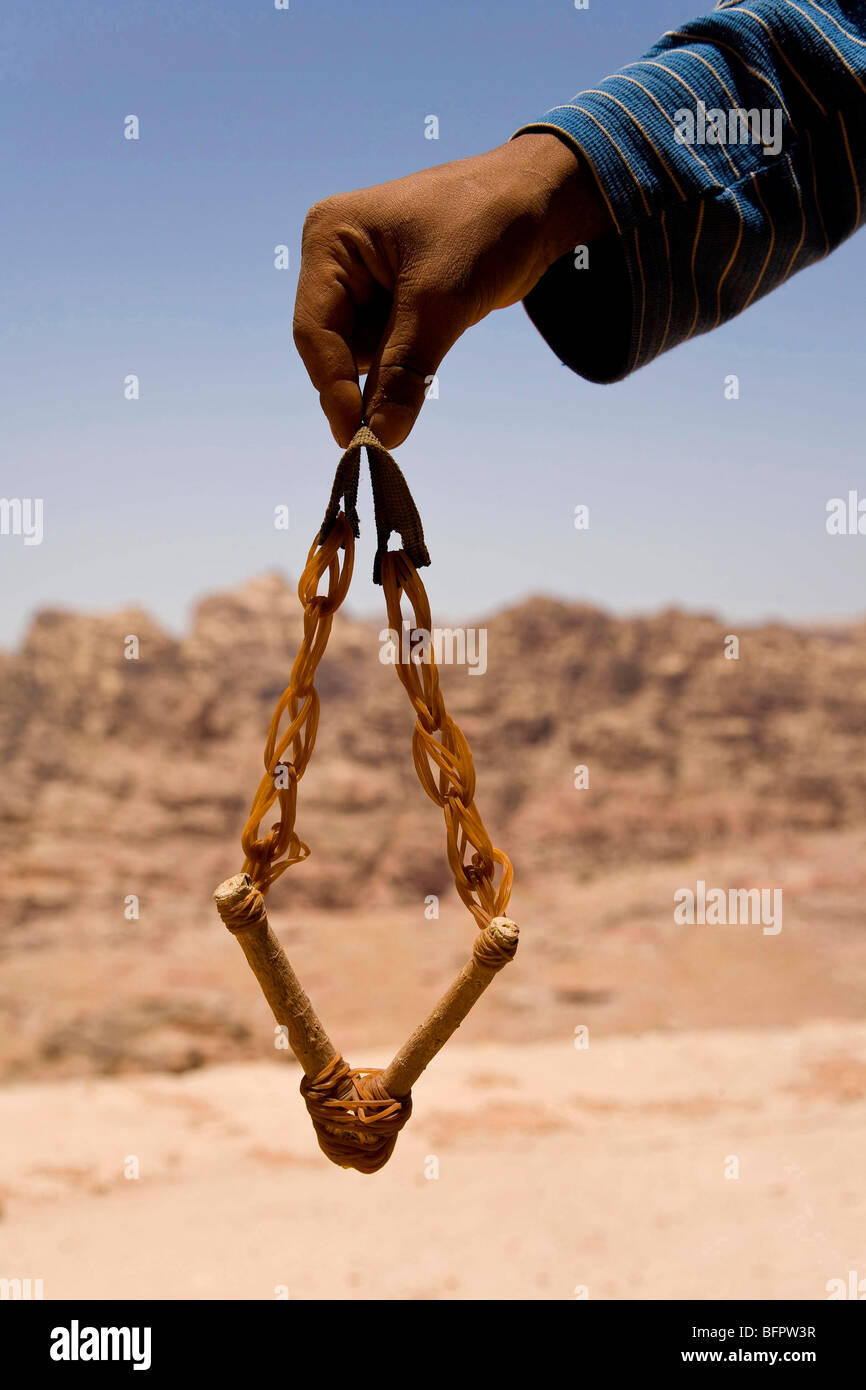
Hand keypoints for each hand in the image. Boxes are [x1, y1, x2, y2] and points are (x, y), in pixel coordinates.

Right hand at [293, 133, 610, 447]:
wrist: (540, 202)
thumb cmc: (486, 225)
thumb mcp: (440, 300)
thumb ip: (405, 371)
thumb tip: (381, 437)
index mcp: (330, 239)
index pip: (315, 330)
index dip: (334, 387)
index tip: (356, 437)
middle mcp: (337, 258)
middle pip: (334, 345)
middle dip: (366, 378)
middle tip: (388, 427)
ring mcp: (364, 279)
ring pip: (363, 354)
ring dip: (393, 369)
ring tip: (437, 335)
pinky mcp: (393, 298)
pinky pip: (388, 348)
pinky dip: (408, 361)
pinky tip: (438, 337)